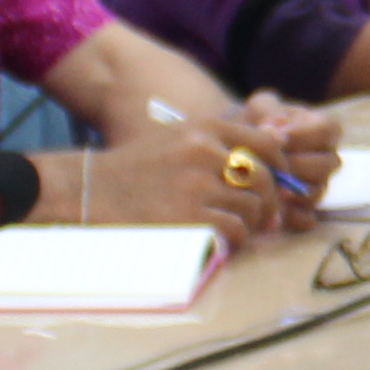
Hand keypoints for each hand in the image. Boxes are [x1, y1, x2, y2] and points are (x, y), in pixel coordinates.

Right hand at [75, 122, 267, 231]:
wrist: (89, 190)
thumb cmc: (138, 169)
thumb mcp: (179, 138)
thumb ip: (222, 142)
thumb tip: (279, 148)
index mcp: (204, 128)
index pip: (265, 142)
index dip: (280, 167)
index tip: (279, 185)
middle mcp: (204, 151)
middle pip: (264, 178)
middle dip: (270, 203)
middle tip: (266, 218)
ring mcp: (196, 184)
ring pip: (252, 207)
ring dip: (249, 224)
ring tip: (234, 230)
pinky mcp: (189, 217)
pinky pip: (235, 230)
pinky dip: (234, 241)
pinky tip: (220, 241)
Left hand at [238, 99, 340, 206]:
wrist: (242, 149)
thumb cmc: (257, 124)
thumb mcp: (260, 108)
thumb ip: (267, 112)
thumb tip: (273, 129)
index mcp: (323, 129)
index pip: (326, 130)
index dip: (301, 135)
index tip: (274, 136)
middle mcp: (327, 158)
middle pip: (324, 165)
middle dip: (294, 166)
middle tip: (268, 165)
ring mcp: (319, 185)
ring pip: (316, 192)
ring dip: (291, 191)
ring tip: (267, 187)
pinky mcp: (305, 209)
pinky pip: (307, 219)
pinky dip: (290, 216)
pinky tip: (271, 209)